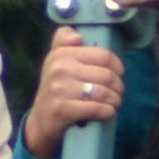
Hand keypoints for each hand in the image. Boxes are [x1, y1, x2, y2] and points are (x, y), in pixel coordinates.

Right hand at [24, 29, 123, 157]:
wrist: (40, 121)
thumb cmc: (56, 88)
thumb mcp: (55, 60)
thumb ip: (64, 40)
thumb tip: (77, 37)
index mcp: (61, 54)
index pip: (103, 55)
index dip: (117, 66)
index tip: (118, 74)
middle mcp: (58, 69)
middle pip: (106, 75)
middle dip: (118, 86)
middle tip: (118, 92)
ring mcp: (59, 89)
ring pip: (103, 92)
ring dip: (115, 100)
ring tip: (115, 102)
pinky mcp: (62, 109)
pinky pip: (96, 108)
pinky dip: (107, 112)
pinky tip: (108, 112)